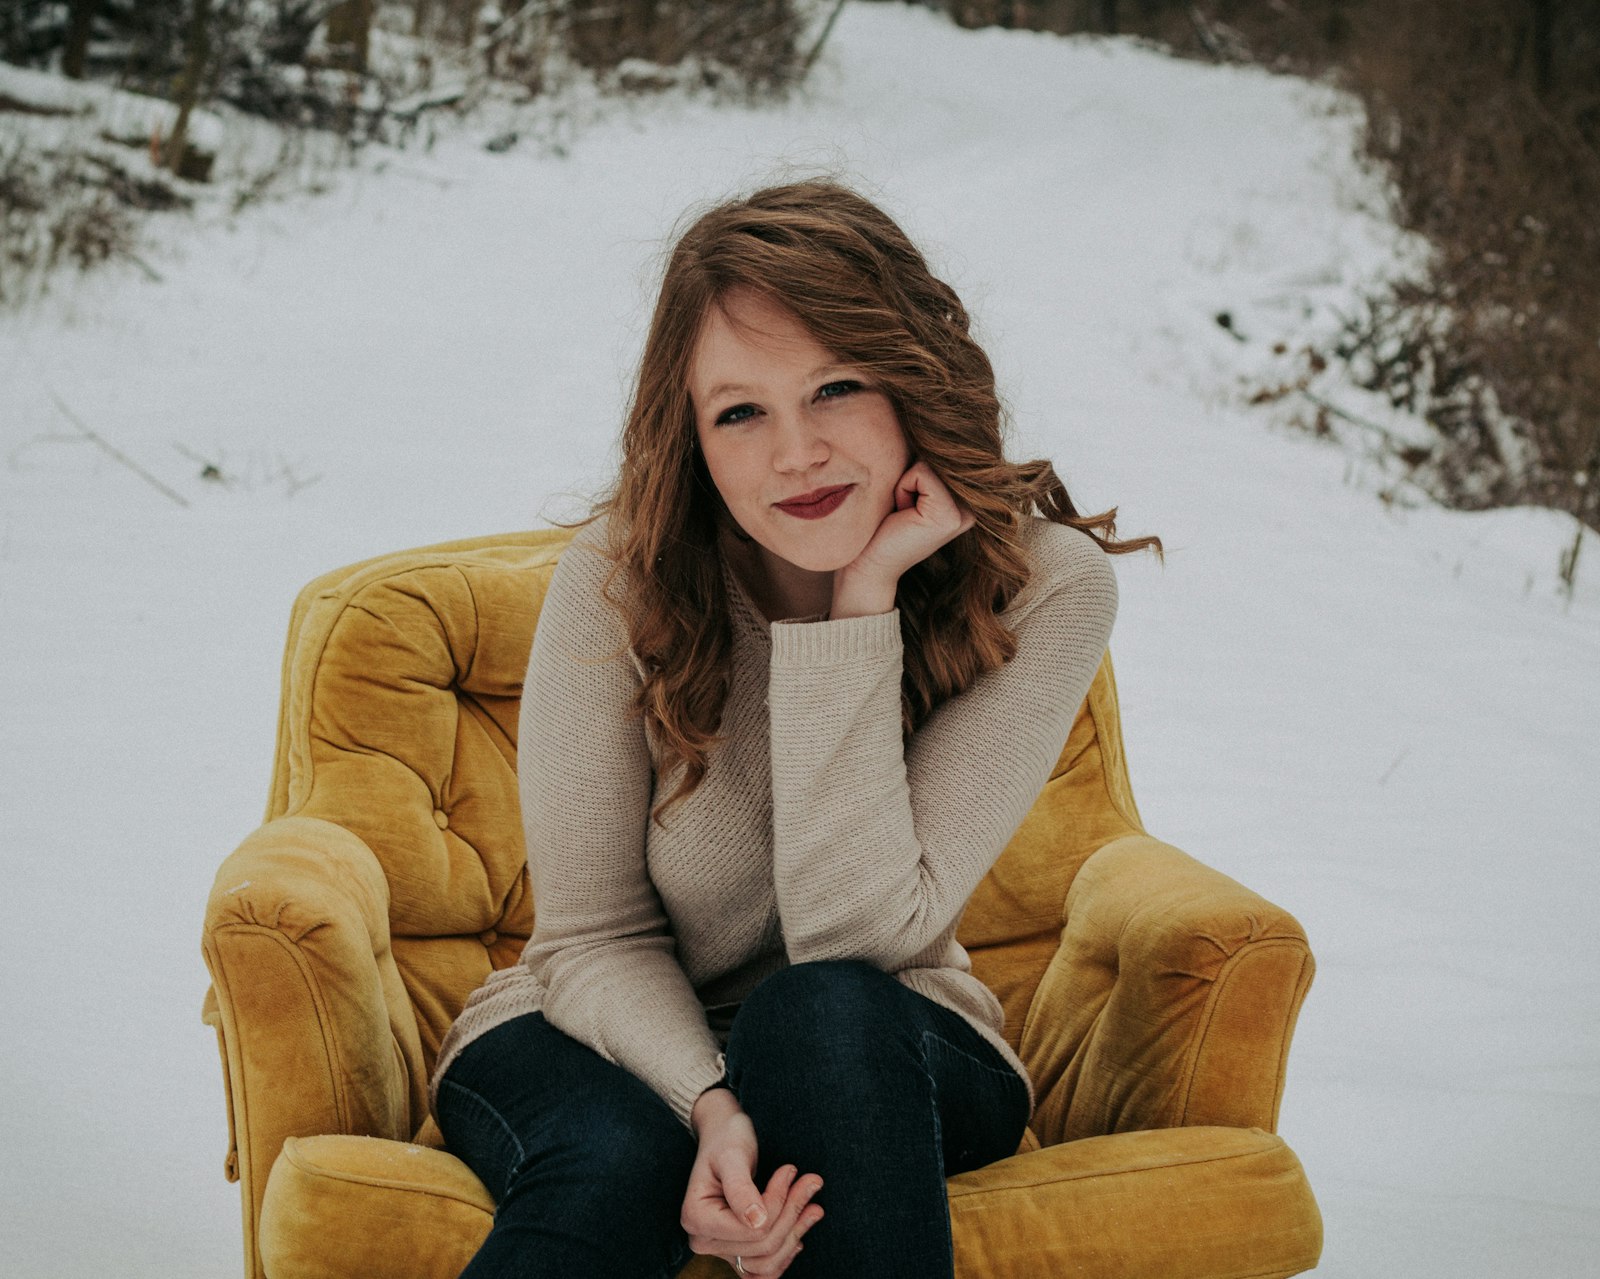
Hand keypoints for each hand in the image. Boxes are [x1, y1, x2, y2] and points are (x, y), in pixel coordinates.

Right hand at [683, 1089, 824, 1276]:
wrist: (723, 1135)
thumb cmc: (726, 1139)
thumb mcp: (732, 1155)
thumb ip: (741, 1188)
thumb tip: (757, 1221)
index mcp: (696, 1218)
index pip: (752, 1229)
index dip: (778, 1202)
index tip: (791, 1170)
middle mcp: (702, 1240)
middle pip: (762, 1246)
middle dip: (792, 1213)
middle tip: (812, 1181)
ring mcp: (718, 1249)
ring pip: (767, 1262)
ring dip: (795, 1234)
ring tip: (814, 1206)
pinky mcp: (734, 1250)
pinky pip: (763, 1268)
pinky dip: (784, 1254)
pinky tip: (799, 1233)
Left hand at [839, 460, 974, 598]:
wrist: (868, 565)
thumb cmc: (881, 525)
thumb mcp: (910, 488)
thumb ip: (928, 464)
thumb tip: (933, 427)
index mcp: (966, 501)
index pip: (942, 456)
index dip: (914, 473)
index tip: (907, 505)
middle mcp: (972, 508)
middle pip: (938, 457)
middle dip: (911, 477)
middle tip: (903, 510)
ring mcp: (964, 513)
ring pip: (929, 463)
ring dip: (905, 483)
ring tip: (902, 513)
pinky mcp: (948, 516)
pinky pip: (921, 472)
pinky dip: (903, 487)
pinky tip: (902, 514)